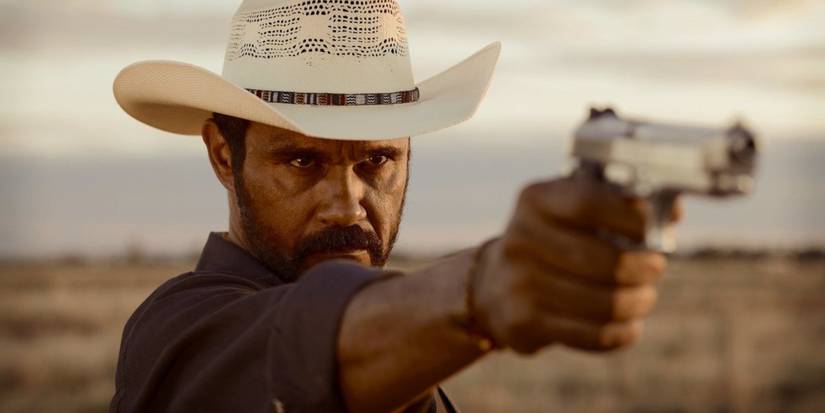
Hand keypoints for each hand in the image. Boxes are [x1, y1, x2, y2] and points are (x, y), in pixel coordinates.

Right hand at [473, 177, 680, 353]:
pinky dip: (622, 332)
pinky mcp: (524, 324)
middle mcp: (520, 240)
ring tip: (643, 297)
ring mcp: (519, 285)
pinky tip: (629, 324)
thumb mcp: (569, 210)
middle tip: (655, 268)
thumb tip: (673, 211)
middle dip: (644, 268)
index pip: (589, 204)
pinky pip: (593, 335)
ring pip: (605, 303)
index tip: (654, 227)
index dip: (631, 217)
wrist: (493, 285)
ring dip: (638, 302)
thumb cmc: (552, 241)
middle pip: (605, 261)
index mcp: (534, 201)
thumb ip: (618, 204)